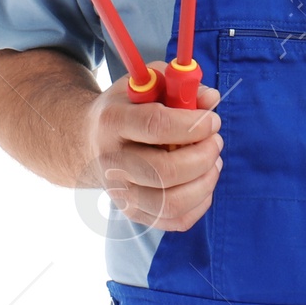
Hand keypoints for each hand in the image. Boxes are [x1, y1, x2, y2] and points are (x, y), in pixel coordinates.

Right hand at [86, 61, 222, 231]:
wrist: (89, 141)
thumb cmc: (128, 108)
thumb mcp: (147, 85)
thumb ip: (179, 84)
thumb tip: (211, 99)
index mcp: (113, 122)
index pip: (156, 127)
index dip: (193, 125)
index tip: (213, 120)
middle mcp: (112, 162)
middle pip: (164, 172)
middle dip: (203, 156)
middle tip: (216, 141)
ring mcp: (120, 193)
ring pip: (171, 202)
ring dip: (205, 181)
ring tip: (213, 160)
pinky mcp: (132, 213)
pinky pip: (176, 220)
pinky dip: (200, 202)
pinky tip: (203, 180)